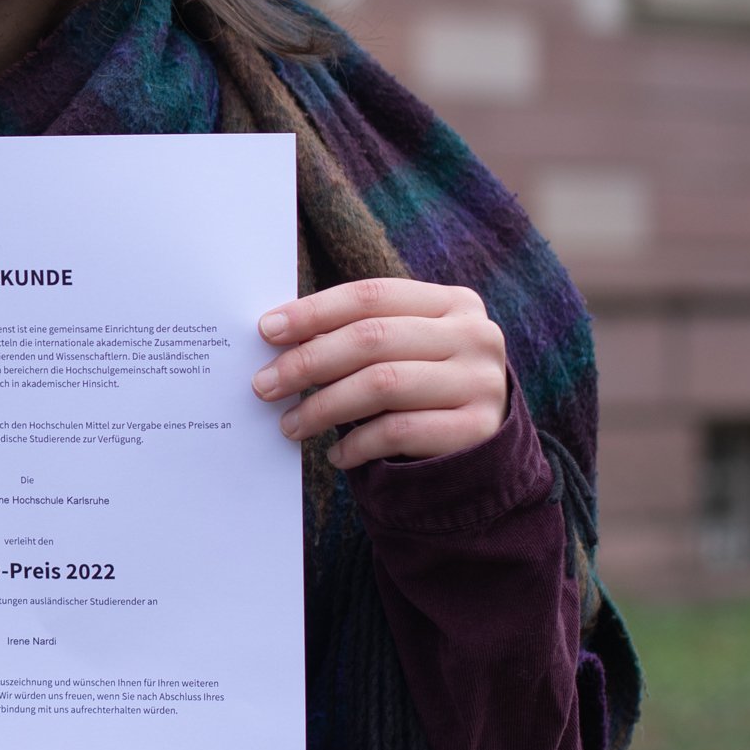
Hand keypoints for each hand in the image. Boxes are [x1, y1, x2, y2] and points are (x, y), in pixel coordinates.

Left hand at [253, 278, 507, 466]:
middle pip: (372, 337)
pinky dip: (357, 443)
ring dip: (324, 406)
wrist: (484, 454)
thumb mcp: (404, 352)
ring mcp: (482, 381)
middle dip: (308, 361)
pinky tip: (336, 454)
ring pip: (382, 384)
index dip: (315, 311)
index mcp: (454, 302)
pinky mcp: (478, 429)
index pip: (372, 295)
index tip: (267, 331)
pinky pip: (399, 431)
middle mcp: (476, 335)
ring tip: (291, 424)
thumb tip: (278, 335)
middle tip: (265, 385)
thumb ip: (359, 336)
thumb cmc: (425, 393)